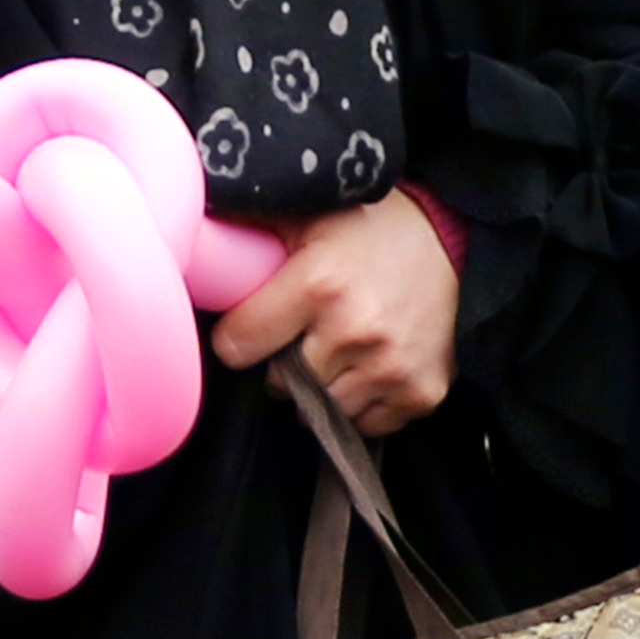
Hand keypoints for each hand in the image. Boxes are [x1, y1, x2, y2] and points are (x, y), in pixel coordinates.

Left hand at [212, 192, 462, 434]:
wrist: (456, 238)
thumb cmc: (372, 228)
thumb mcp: (307, 215)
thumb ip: (249, 233)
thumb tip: (183, 234)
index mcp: (318, 283)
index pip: (237, 346)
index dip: (239, 337)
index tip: (253, 327)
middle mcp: (355, 329)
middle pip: (280, 384)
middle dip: (285, 363)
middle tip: (307, 332)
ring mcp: (391, 366)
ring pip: (322, 410)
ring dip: (324, 387)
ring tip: (342, 348)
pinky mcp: (421, 392)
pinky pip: (366, 423)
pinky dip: (363, 403)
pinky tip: (372, 365)